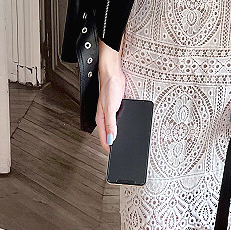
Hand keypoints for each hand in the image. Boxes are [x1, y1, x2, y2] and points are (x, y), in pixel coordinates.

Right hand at [96, 38, 125, 153]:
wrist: (114, 72)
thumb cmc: (109, 86)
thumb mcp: (110, 108)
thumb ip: (111, 124)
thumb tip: (111, 140)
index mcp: (101, 119)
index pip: (104, 139)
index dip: (109, 148)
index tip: (116, 157)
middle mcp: (105, 117)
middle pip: (109, 134)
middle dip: (115, 143)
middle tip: (122, 153)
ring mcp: (112, 112)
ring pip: (115, 128)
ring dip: (119, 134)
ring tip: (126, 142)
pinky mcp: (118, 107)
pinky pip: (120, 120)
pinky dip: (123, 125)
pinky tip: (129, 127)